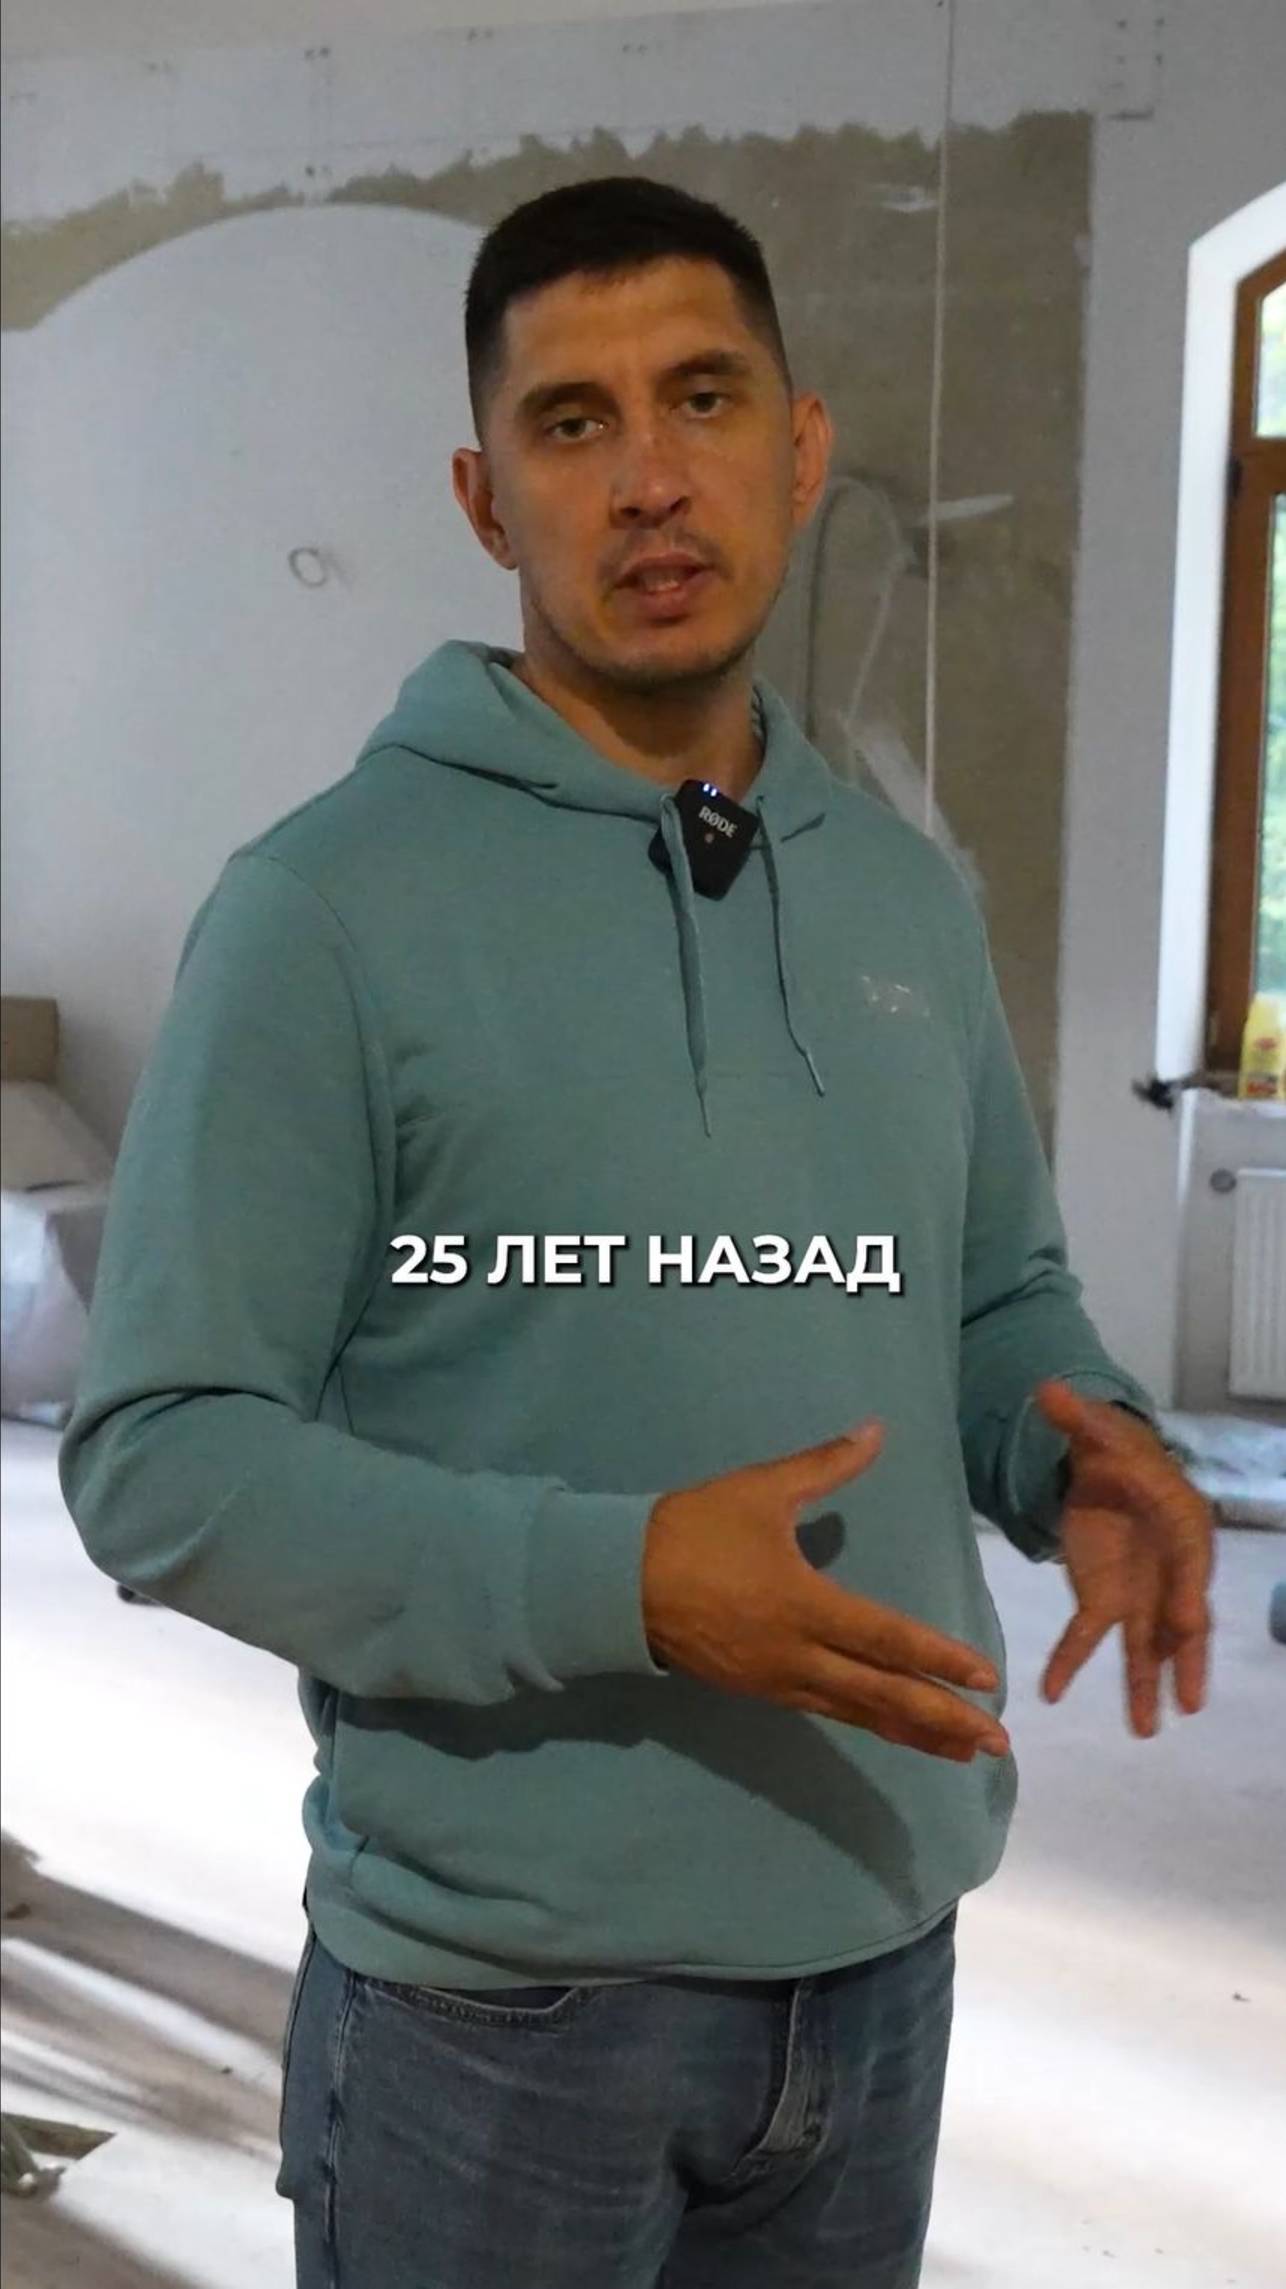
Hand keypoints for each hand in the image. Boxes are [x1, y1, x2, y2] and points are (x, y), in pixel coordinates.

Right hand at [642, 1422, 1009, 1763]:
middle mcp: (797, 1655)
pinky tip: (896, 1729)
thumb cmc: (693, 1530)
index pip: (886, 1639)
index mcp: (803, 1605)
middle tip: (997, 1742)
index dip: (938, 1659)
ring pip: (858, 1714)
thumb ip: (825, 1464)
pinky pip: (829, 1712)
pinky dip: (871, 1724)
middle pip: (882, 1695)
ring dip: (913, 1732)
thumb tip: (877, 1431)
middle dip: (942, 1719)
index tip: (985, 1678)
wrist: (617, 1582)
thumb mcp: (760, 1490)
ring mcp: (778, 1680)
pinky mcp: (761, 1690)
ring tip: (963, 1751)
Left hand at [1034, 1379, 1214, 1736]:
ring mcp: (1140, 1592)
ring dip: (1147, 1686)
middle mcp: (1169, 1568)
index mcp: (1180, 1521)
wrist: (1106, 1469)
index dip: (1190, 1592)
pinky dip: (1071, 1663)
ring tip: (1145, 1730)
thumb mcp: (1096, 1431)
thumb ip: (1075, 1417)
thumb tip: (1048, 1390)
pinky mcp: (1105, 1601)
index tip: (1189, 1623)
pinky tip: (1052, 1693)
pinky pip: (1089, 1637)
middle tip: (1191, 1701)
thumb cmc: (1115, 1450)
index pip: (1190, 1562)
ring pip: (1149, 1645)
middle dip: (1188, 1660)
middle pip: (1185, 1619)